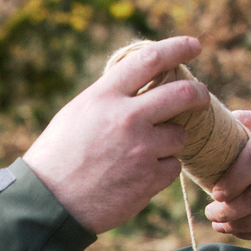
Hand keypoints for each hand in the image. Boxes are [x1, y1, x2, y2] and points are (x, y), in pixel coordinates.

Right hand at [22, 35, 215, 234]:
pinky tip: (137, 176)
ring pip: (181, 135)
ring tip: (145, 153)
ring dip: (171, 142)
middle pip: (184, 93)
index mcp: (105, 97)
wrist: (49, 204)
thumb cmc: (58, 158)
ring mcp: (141, 149)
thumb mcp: (77, 114)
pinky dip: (161, 170)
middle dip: (199, 94)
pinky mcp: (149, 178)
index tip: (194, 46)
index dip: (178, 48)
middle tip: (201, 97)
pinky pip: (173, 167)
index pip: (151, 59)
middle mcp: (126, 118)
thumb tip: (142, 86)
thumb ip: (110, 98)